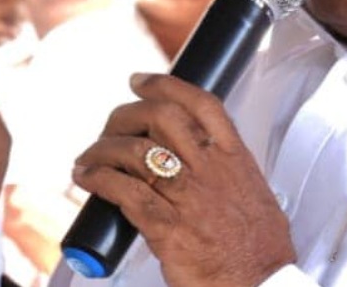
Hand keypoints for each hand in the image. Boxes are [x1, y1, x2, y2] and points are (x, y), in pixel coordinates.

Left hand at [73, 73, 295, 286]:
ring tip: (89, 158)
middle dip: (127, 115)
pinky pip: (124, 192)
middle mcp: (211, 170)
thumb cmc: (259, 247)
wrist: (260, 284)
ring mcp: (188, 197)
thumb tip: (203, 159)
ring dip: (103, 149)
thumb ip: (228, 170)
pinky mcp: (167, 228)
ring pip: (137, 152)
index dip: (166, 85)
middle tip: (111, 125)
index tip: (141, 81)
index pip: (201, 104)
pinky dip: (99, 179)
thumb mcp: (254, 191)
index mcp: (235, 158)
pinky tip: (87, 178)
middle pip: (162, 119)